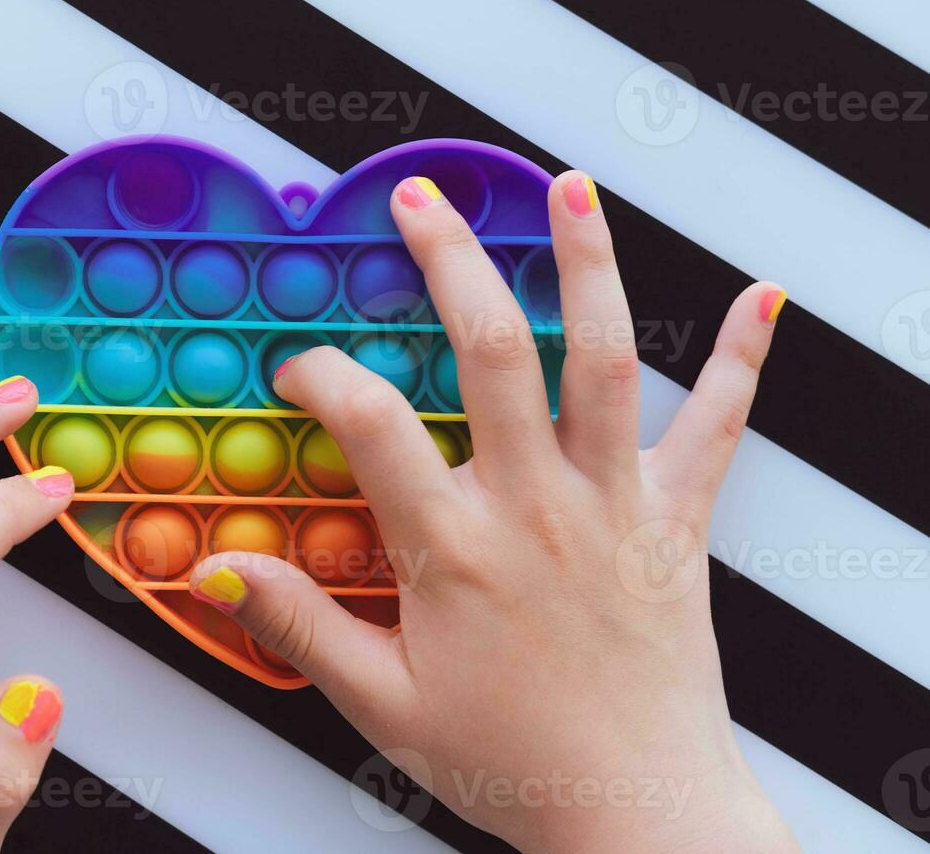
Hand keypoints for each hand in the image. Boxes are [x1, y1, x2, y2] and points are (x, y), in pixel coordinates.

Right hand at [187, 173, 797, 852]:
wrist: (638, 812)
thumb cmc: (516, 760)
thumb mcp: (382, 704)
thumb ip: (298, 627)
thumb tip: (221, 571)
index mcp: (455, 550)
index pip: (371, 424)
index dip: (323, 374)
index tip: (300, 366)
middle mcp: (537, 506)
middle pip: (493, 352)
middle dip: (450, 262)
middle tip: (421, 199)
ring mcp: (613, 505)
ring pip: (603, 362)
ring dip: (587, 266)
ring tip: (569, 189)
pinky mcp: (674, 522)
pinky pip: (715, 430)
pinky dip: (742, 359)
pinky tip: (759, 298)